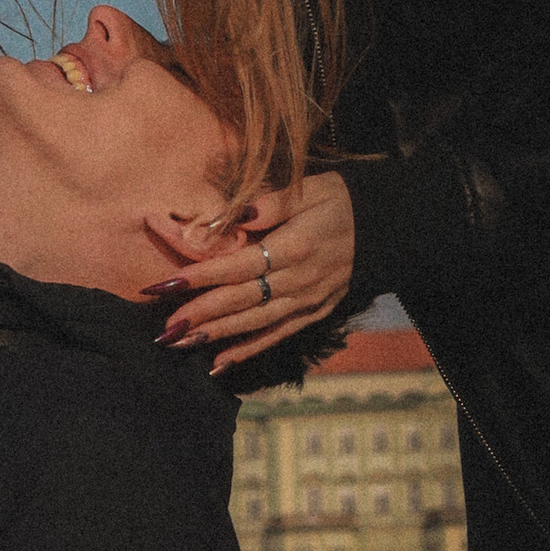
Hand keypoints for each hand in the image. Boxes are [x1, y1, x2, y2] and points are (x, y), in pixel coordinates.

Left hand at [144, 170, 357, 375]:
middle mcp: (300, 280)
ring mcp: (308, 301)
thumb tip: (234, 214)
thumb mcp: (309, 188)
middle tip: (163, 330)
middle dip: (199, 315)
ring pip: (255, 323)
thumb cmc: (340, 201)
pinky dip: (248, 350)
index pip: (237, 265)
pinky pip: (277, 335)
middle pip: (241, 300)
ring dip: (216, 336)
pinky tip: (219, 362)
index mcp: (295, 246)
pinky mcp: (314, 313)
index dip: (200, 276)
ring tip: (180, 344)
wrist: (386, 228)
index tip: (165, 285)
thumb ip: (270, 202)